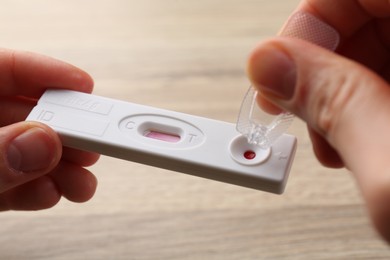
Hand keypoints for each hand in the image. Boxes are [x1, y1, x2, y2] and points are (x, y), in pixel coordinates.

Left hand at [0, 49, 98, 210]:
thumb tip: (43, 142)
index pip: (5, 68)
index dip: (48, 73)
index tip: (85, 85)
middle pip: (26, 113)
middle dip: (66, 132)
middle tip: (94, 144)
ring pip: (26, 151)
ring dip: (59, 168)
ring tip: (82, 182)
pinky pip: (13, 182)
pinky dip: (36, 189)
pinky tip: (52, 193)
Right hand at [247, 0, 389, 241]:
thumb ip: (333, 106)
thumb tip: (266, 63)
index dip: (312, 21)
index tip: (279, 65)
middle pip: (364, 15)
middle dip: (319, 64)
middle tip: (295, 109)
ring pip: (374, 46)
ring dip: (337, 91)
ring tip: (331, 138)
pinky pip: (386, 74)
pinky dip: (361, 103)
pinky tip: (356, 137)